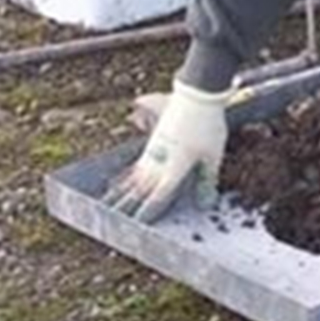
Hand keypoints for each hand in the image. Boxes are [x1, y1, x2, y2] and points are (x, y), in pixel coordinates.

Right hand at [104, 78, 230, 222]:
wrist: (196, 95)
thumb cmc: (207, 126)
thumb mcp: (213, 156)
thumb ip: (206, 181)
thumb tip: (204, 204)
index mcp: (174, 170)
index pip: (158, 197)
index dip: (148, 213)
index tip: (137, 225)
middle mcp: (159, 163)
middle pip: (139, 190)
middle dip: (125, 206)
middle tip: (109, 220)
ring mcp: (154, 151)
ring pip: (134, 178)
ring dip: (121, 192)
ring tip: (107, 204)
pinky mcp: (153, 141)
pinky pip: (136, 164)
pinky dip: (126, 176)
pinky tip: (121, 180)